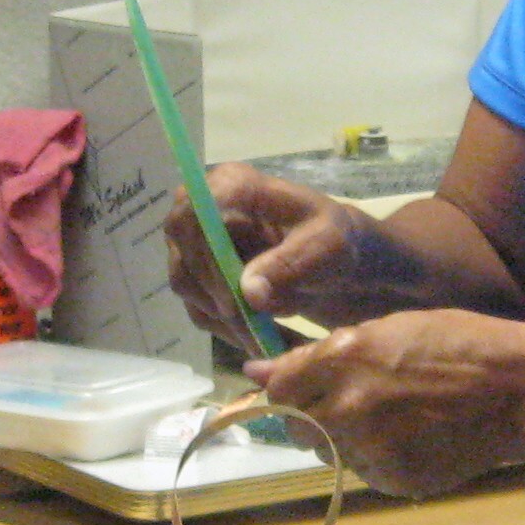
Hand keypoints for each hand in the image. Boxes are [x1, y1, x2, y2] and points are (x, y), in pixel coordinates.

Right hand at [164, 166, 355, 349]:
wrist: (338, 264)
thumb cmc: (336, 241)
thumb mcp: (330, 245)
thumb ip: (293, 263)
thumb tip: (249, 293)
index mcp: (234, 184)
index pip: (194, 212)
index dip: (204, 256)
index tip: (234, 299)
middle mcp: (204, 211)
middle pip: (185, 256)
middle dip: (218, 299)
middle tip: (255, 330)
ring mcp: (197, 246)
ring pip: (190, 290)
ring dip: (227, 321)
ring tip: (271, 339)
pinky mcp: (201, 279)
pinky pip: (201, 310)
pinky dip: (231, 332)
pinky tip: (264, 340)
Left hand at [248, 310, 524, 497]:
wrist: (518, 392)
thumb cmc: (458, 344)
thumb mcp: (389, 330)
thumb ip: (319, 355)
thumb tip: (255, 374)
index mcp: (344, 357)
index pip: (279, 391)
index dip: (286, 392)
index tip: (300, 392)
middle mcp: (348, 405)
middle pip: (297, 428)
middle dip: (313, 418)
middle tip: (353, 406)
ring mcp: (371, 446)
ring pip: (331, 453)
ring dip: (346, 440)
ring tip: (394, 420)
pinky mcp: (392, 479)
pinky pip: (363, 472)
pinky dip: (377, 460)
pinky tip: (413, 439)